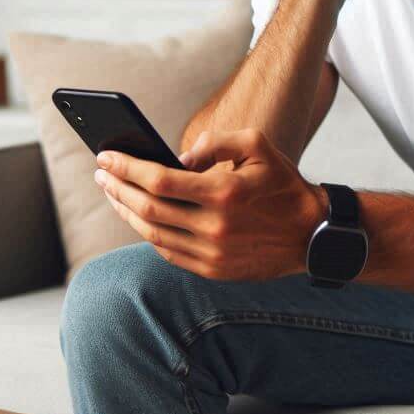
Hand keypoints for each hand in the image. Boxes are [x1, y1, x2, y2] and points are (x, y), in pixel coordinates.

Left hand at [94, 128, 325, 280]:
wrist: (311, 234)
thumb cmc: (282, 184)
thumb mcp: (257, 145)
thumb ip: (215, 142)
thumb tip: (178, 156)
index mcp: (224, 193)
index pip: (159, 180)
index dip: (127, 168)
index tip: (105, 157)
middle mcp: (215, 227)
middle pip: (148, 209)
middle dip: (118, 188)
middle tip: (101, 173)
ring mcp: (213, 254)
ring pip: (153, 234)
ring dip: (127, 212)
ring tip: (114, 193)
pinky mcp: (214, 271)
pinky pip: (169, 253)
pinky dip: (149, 234)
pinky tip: (139, 217)